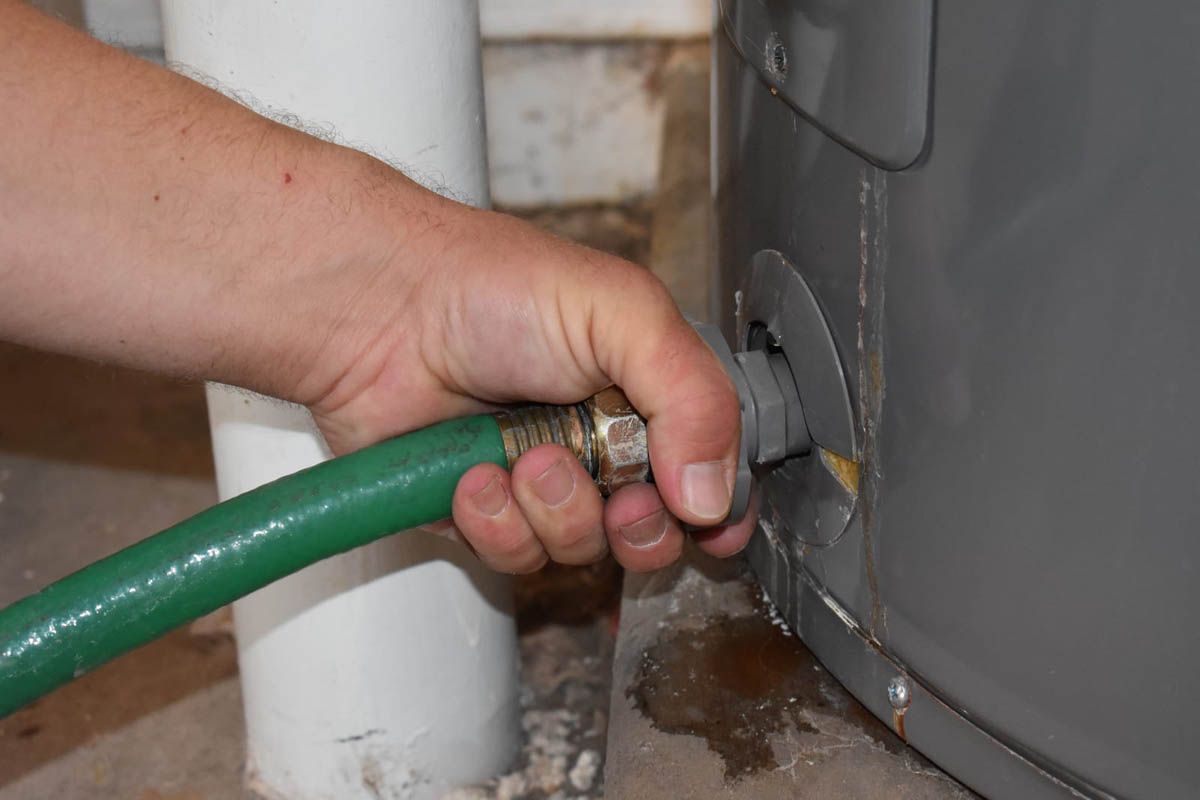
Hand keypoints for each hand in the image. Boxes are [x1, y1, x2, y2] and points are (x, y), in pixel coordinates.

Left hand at [303, 197, 756, 572]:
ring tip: (523, 456)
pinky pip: (513, 557)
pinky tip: (473, 474)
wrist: (380, 309)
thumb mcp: (623, 313)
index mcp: (648, 393)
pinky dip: (496, 523)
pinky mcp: (482, 513)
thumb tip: (712, 494)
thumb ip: (694, 396)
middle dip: (640, 525)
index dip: (718, 510)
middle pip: (655, 531)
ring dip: (558, 512)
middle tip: (619, 496)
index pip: (710, 472)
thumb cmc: (493, 287)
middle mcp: (600, 443)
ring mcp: (540, 482)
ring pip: (582, 549)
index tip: (707, 523)